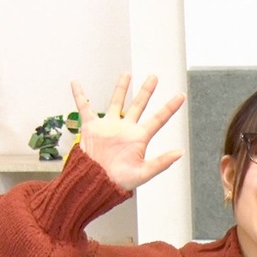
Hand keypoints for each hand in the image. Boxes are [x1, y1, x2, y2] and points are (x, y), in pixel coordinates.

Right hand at [70, 73, 185, 191]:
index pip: (158, 119)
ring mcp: (109, 126)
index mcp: (139, 138)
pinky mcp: (92, 127)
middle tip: (154, 76)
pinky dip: (79, 96)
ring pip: (116, 102)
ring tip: (127, 74)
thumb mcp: (143, 173)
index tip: (181, 96)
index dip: (170, 108)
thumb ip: (161, 162)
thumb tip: (180, 153)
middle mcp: (126, 129)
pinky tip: (76, 83)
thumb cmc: (119, 181)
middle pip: (139, 105)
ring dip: (121, 88)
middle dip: (146, 91)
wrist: (95, 183)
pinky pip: (84, 108)